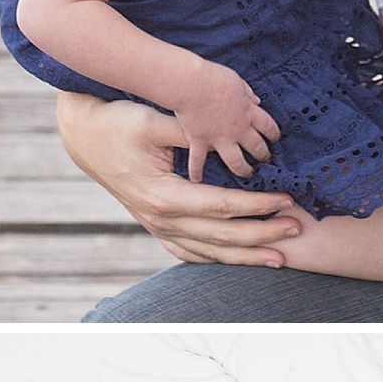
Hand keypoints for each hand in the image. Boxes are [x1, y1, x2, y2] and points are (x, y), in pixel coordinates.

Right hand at [55, 94, 306, 262]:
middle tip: (298, 227)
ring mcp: (158, 228)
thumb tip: (225, 134)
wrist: (84, 137)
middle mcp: (163, 220)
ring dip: (247, 256)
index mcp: (165, 196)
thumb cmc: (118, 123)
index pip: (223, 207)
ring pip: (211, 252)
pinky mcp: (156, 228)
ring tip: (281, 257)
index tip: (286, 199)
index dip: (258, 205)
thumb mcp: (152, 120)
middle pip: (223, 236)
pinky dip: (217, 258)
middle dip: (264, 234)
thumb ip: (190, 133)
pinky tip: (240, 261)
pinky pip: (191, 253)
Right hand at [180, 61, 280, 183]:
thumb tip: (256, 101)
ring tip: (246, 174)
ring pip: (236, 162)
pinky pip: (198, 160)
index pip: (268, 126)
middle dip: (263, 155)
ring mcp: (219, 138)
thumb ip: (247, 94)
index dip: (274, 133)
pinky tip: (196, 179)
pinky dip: (195, 170)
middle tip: (266, 159)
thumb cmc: (213, 78)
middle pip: (257, 147)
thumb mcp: (237, 82)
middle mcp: (238, 129)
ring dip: (243, 169)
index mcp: (248, 112)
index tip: (275, 138)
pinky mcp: (200, 141)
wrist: (191, 84)